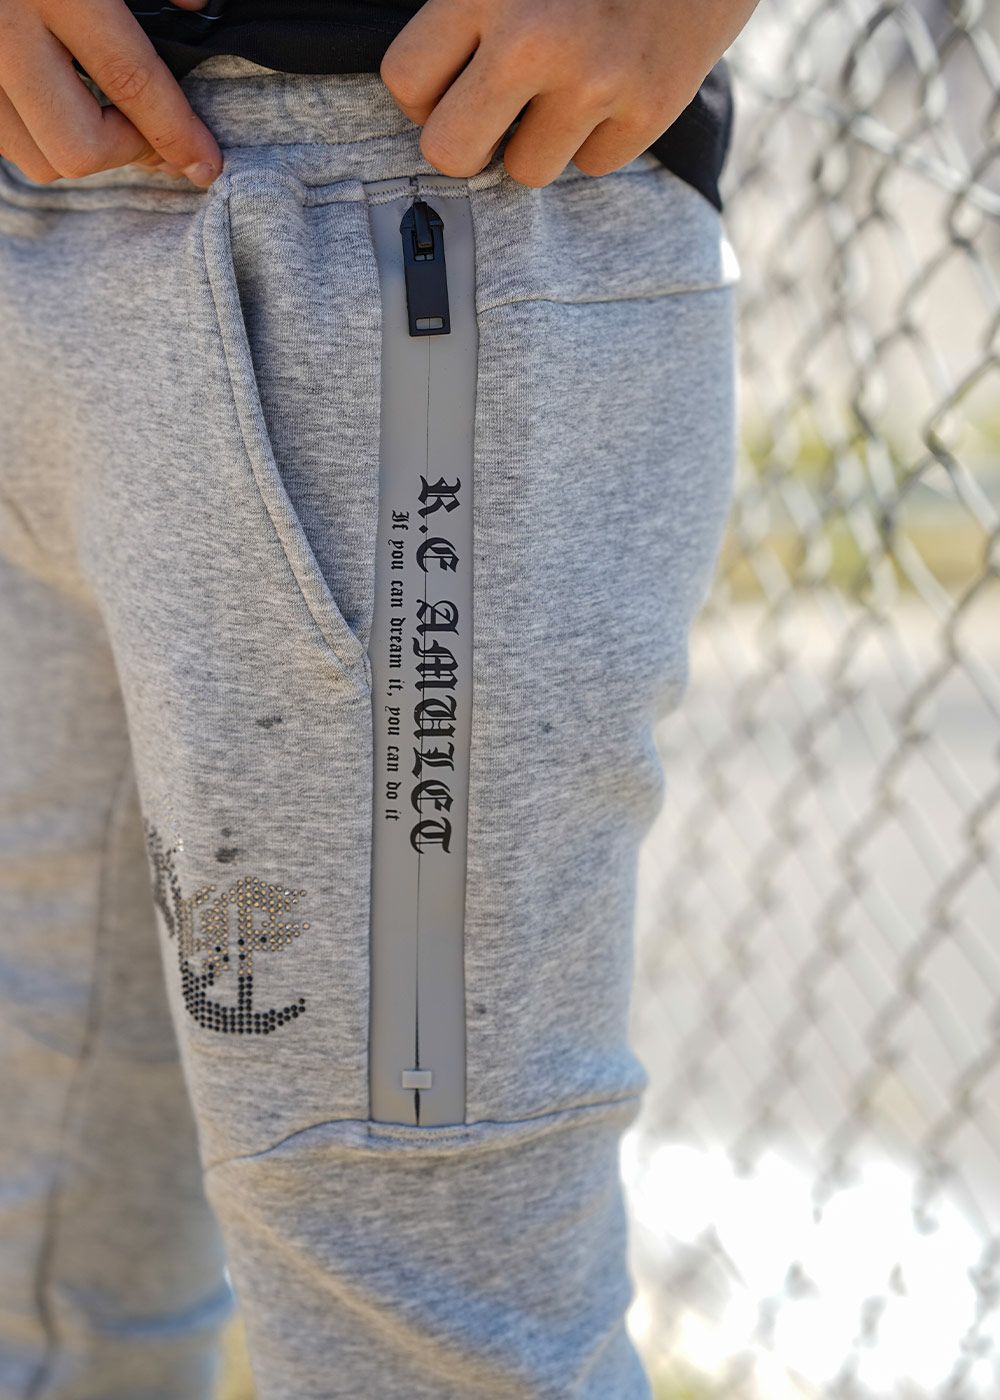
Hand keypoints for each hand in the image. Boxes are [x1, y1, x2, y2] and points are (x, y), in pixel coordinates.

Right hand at [0, 0, 221, 186]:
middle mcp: (2, 34)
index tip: (204, 163)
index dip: (176, 132)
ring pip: (35, 156)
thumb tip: (194, 7)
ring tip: (105, 113)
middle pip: (77, 148)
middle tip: (148, 127)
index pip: (130, 82)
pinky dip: (40, 132)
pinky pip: (5, 138)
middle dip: (125, 149)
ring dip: (80, 147)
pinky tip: (61, 100)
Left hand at [380, 0, 759, 188]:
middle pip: (450, 152)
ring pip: (526, 171)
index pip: (405, 82)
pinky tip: (615, 85)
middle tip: (491, 119)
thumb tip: (417, 87)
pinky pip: (592, 166)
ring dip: (539, 141)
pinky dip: (599, 136)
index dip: (423, 95)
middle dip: (467, 144)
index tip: (449, 86)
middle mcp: (535, 37)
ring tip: (567, 85)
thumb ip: (462, 11)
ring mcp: (596, 79)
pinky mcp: (649, 107)